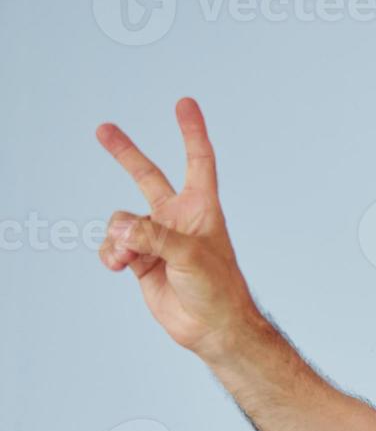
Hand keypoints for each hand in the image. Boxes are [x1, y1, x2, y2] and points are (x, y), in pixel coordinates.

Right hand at [96, 97, 260, 360]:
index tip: (184, 103)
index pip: (198, 160)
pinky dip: (111, 253)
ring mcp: (157, 237)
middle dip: (124, 153)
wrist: (211, 327)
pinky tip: (120, 266)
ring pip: (121, 220)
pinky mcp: (141, 259)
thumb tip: (121, 228)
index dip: (191, 131)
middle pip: (147, 176)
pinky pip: (114, 245)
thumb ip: (154, 237)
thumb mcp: (190, 256)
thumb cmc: (217, 288)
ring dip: (119, 237)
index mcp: (202, 208)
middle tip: (103, 128)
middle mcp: (177, 217)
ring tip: (130, 258)